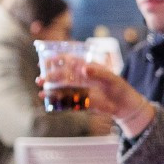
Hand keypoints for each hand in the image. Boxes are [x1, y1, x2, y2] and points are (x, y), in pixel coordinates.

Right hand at [37, 63, 154, 135]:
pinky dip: (55, 98)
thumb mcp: (111, 79)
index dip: (57, 58)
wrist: (124, 105)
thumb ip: (98, 73)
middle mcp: (79, 77)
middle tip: (41, 77)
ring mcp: (78, 89)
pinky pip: (65, 99)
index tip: (46, 59)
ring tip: (39, 85)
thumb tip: (84, 69)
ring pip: (60, 86)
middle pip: (61, 74)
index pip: (69, 60)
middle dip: (50, 74)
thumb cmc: (119, 88)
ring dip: (49, 85)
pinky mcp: (79, 101)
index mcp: (86, 68)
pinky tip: (45, 98)